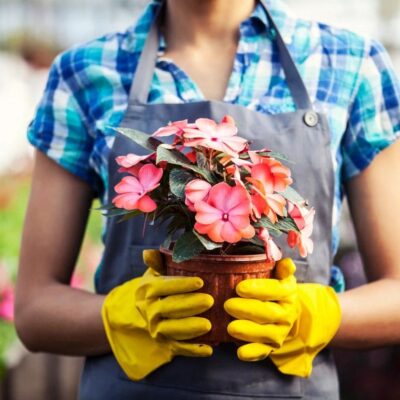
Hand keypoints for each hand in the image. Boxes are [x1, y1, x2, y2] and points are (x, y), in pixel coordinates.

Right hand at [102, 249, 213, 380]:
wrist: (134, 315)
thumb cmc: (152, 290)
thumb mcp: (152, 275)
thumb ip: (156, 263)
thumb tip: (148, 252)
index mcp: (146, 290)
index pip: (164, 286)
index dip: (182, 284)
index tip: (200, 282)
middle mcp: (148, 310)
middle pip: (169, 308)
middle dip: (190, 305)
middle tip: (210, 301)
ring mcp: (155, 328)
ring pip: (172, 329)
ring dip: (190, 328)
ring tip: (208, 325)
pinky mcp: (164, 344)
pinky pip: (178, 348)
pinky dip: (193, 350)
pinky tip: (208, 348)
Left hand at [224, 258, 298, 361]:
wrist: (286, 310)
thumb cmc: (274, 286)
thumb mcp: (279, 274)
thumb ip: (282, 268)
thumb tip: (287, 262)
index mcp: (288, 291)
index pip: (275, 290)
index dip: (258, 289)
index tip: (239, 287)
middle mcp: (287, 313)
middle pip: (268, 313)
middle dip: (247, 310)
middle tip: (228, 305)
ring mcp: (280, 331)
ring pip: (266, 333)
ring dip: (248, 332)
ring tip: (230, 328)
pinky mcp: (272, 345)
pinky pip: (264, 351)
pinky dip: (252, 353)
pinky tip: (240, 352)